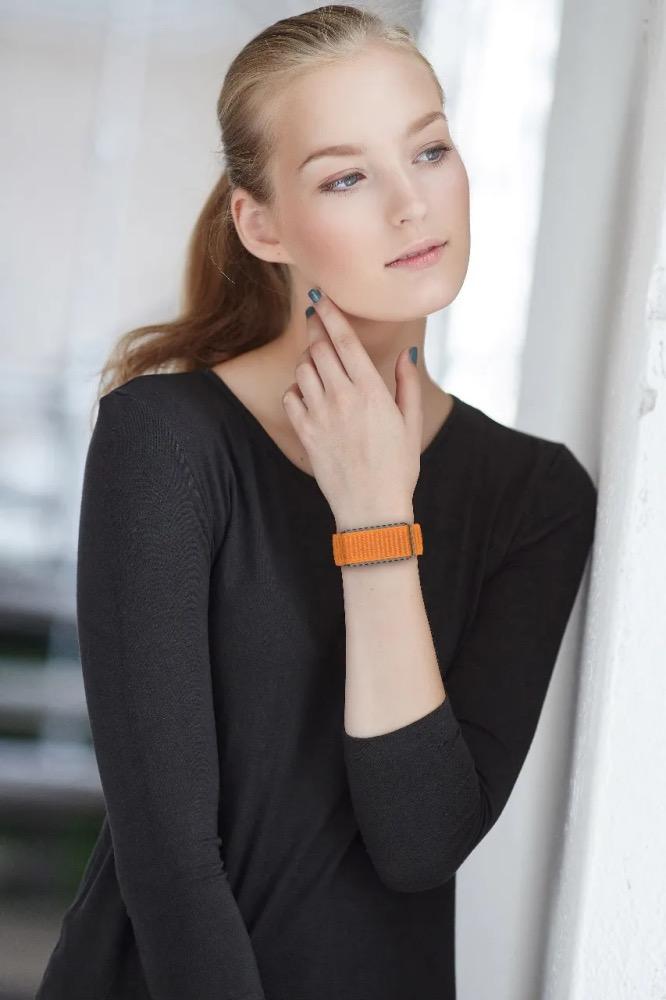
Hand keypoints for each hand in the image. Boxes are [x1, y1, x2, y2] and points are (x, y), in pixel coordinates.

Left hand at [281, 288, 422, 526]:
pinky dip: (296, 389)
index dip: (329, 313)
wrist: (371, 509)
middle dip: (315, 329)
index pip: (344, 340)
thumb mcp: (411, 424)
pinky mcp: (305, 434)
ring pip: (302, 369)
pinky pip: (290, 397)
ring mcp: (320, 416)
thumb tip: (408, 353)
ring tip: (318, 362)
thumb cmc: (397, 468)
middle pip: (318, 348)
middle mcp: (342, 398)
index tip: (319, 297)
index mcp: (371, 391)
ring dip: (308, 360)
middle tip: (315, 319)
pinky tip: (309, 394)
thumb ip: (407, 384)